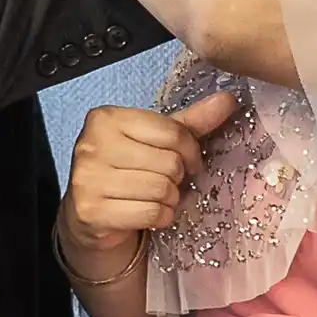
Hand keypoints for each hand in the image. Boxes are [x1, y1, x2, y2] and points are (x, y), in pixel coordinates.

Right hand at [57, 91, 239, 270]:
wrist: (91, 216)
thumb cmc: (127, 171)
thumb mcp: (155, 141)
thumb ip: (190, 121)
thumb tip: (228, 99)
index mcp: (106, 118)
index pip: (172, 131)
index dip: (191, 150)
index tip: (191, 162)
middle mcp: (92, 144)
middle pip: (169, 162)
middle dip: (177, 177)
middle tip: (169, 182)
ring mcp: (88, 179)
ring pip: (160, 189)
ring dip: (170, 199)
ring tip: (159, 197)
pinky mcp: (92, 211)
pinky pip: (150, 213)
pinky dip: (161, 217)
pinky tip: (152, 214)